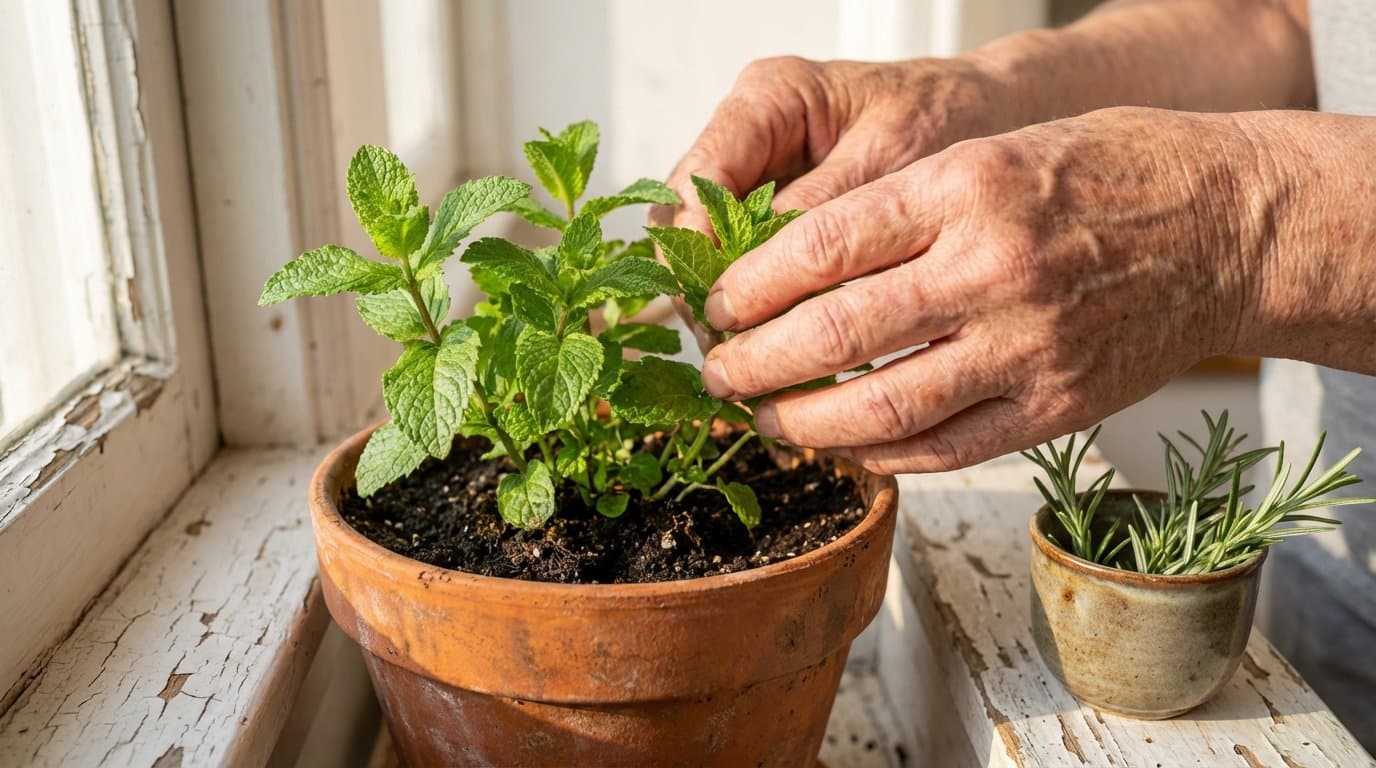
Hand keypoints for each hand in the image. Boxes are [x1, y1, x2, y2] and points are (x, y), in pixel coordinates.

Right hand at [651, 55, 1009, 349]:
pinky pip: (740, 263)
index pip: (699, 180)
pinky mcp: (768, 210)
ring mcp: (752, 173)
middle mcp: (747, 132)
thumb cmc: (947, 123)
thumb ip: (827, 215)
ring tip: (746, 366)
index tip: (720, 315)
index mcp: (769, 99)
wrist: (983, 114)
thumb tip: (771, 284)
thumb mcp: (893, 163)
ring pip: (703, 249)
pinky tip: (770, 348)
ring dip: (722, 307)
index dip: (698, 252)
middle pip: (685, 220)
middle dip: (702, 291)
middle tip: (728, 358)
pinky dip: (752, 306)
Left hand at [700, 107, 1269, 473]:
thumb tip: (789, 273)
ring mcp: (1027, 347)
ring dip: (804, 425)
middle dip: (753, 364)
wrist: (1228, 226)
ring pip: (882, 409)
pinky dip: (881, 457)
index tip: (715, 306)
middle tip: (717, 374)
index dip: (747, 287)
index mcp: (964, 189)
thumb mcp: (991, 154)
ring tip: (766, 420)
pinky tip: (847, 448)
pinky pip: (945, 449)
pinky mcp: (1056, 406)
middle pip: (834, 335)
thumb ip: (897, 211)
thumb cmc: (1105, 177)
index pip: (819, 247)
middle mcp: (991, 269)